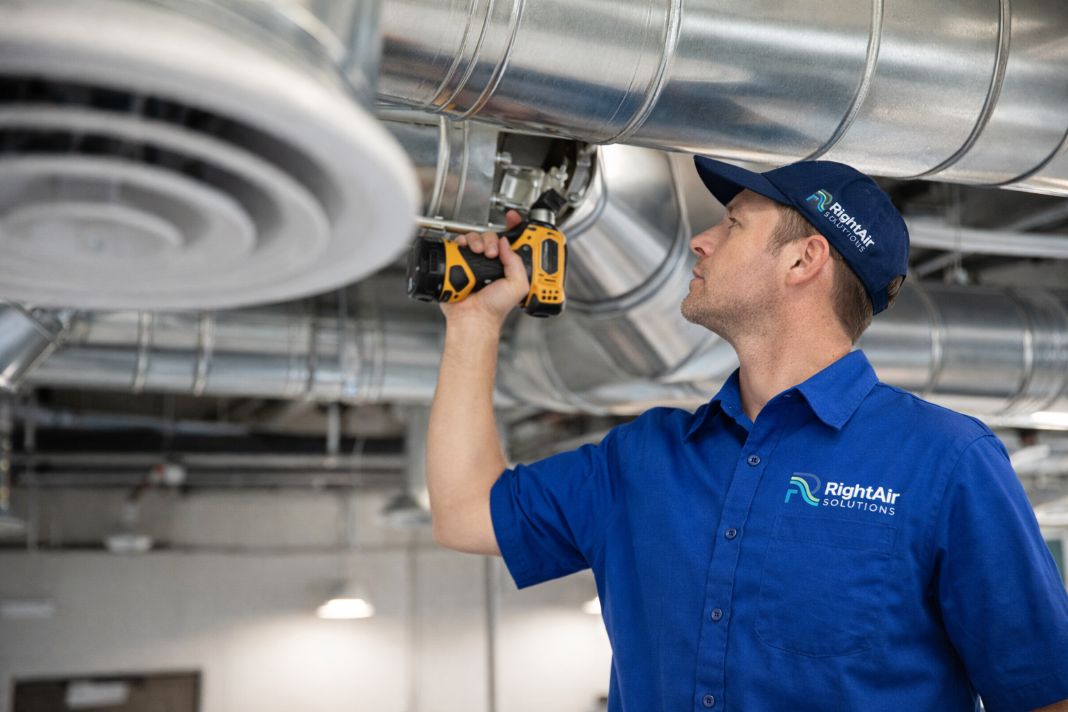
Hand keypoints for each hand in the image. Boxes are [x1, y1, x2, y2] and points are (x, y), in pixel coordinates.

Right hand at [440, 210, 528, 327]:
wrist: (473, 317)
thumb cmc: (494, 308)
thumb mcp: (518, 285)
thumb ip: (516, 261)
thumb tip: (506, 243)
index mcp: (506, 267)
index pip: (510, 241)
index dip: (512, 227)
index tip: (512, 217)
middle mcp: (490, 263)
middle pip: (490, 236)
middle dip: (490, 240)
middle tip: (491, 253)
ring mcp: (473, 263)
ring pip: (474, 238)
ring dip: (476, 241)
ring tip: (477, 252)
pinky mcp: (458, 264)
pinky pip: (458, 245)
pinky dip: (460, 243)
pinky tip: (464, 251)